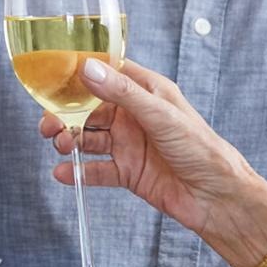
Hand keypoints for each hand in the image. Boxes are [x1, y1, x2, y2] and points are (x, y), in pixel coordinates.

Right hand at [39, 58, 261, 243]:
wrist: (218, 198)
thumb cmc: (201, 148)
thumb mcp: (160, 114)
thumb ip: (122, 93)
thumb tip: (88, 69)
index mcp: (146, 92)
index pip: (107, 74)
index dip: (80, 74)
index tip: (53, 77)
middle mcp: (135, 116)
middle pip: (90, 109)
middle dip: (65, 114)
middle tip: (48, 124)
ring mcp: (130, 145)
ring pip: (89, 138)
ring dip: (70, 141)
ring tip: (60, 146)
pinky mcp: (128, 172)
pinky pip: (97, 170)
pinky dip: (78, 172)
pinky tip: (64, 173)